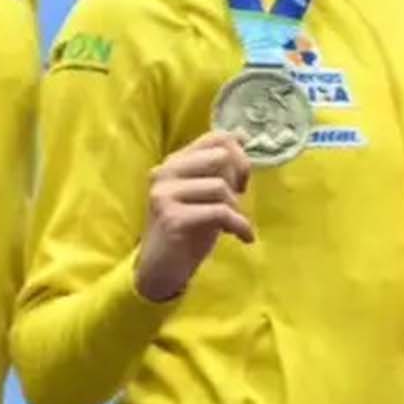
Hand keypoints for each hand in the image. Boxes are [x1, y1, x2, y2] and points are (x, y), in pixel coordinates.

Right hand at [134, 130, 255, 302]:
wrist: (160, 270)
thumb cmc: (186, 231)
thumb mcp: (203, 194)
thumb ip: (218, 168)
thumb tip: (242, 134)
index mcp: (174, 162)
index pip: (215, 138)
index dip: (238, 155)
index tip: (241, 181)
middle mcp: (165, 172)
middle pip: (220, 156)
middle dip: (239, 178)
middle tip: (240, 199)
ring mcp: (165, 194)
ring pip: (220, 186)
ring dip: (237, 208)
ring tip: (235, 224)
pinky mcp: (172, 217)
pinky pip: (219, 213)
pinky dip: (239, 225)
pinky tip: (243, 237)